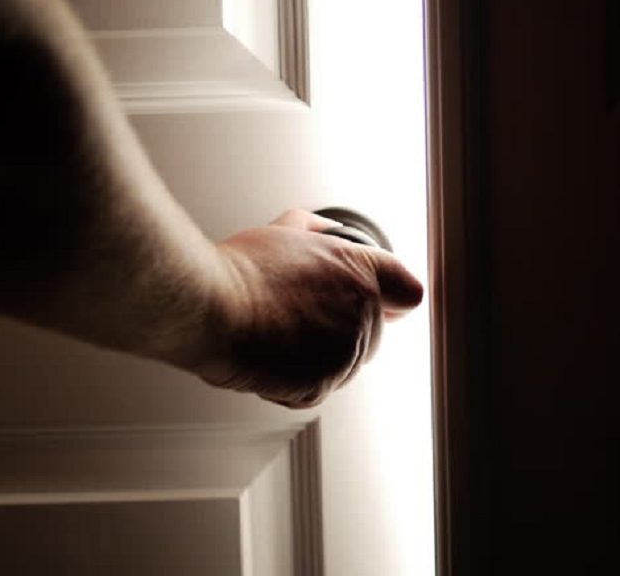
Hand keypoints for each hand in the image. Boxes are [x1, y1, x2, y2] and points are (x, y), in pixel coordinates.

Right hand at [195, 209, 422, 407]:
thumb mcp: (283, 232)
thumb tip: (320, 230)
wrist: (212, 307)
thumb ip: (314, 232)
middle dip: (343, 330)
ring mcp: (345, 350)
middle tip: (300, 319)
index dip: (395, 300)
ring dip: (318, 358)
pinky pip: (316, 390)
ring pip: (344, 365)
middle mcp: (361, 310)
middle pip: (372, 333)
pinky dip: (294, 384)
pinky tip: (270, 360)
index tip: (388, 305)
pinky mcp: (322, 384)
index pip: (407, 291)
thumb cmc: (241, 271)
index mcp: (359, 270)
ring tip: (277, 336)